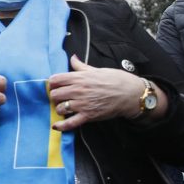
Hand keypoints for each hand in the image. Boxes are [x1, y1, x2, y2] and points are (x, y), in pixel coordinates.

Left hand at [48, 55, 164, 130]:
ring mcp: (83, 104)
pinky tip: (56, 126)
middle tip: (60, 98)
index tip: (55, 86)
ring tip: (64, 108)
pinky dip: (62, 126)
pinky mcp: (88, 116)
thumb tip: (72, 58)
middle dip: (55, 97)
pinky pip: (70, 123)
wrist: (131, 94)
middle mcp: (78, 90)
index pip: (55, 80)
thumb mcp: (97, 69)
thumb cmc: (116, 79)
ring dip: (60, 109)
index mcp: (80, 77)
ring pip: (60, 108)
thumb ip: (81, 66)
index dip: (53, 84)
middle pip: (55, 95)